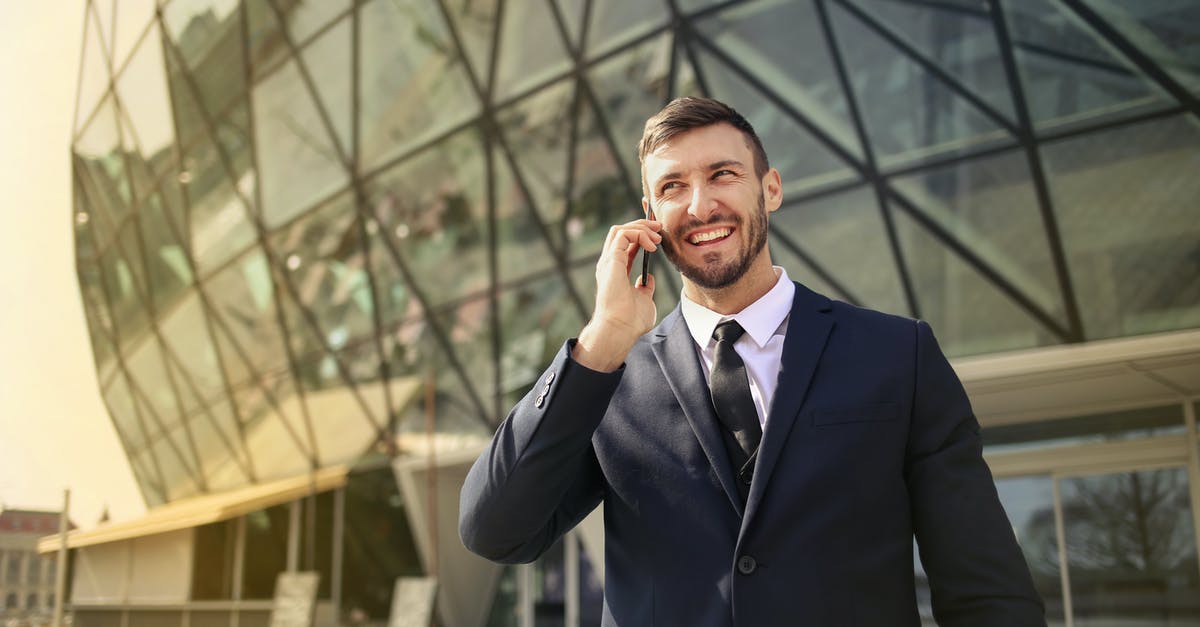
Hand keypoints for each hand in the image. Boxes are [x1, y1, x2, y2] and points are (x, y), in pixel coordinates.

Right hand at [572, 219, 661, 370]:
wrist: (621, 329)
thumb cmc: (631, 321)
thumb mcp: (644, 300)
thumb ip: (645, 288)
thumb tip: (648, 279)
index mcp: (615, 271)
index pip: (625, 244)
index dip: (641, 235)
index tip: (658, 236)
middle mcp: (609, 263)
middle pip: (620, 232)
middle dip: (641, 226)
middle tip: (660, 229)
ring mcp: (608, 261)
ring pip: (619, 229)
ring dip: (641, 228)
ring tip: (657, 237)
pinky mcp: (611, 260)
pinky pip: (622, 234)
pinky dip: (638, 234)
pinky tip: (651, 246)